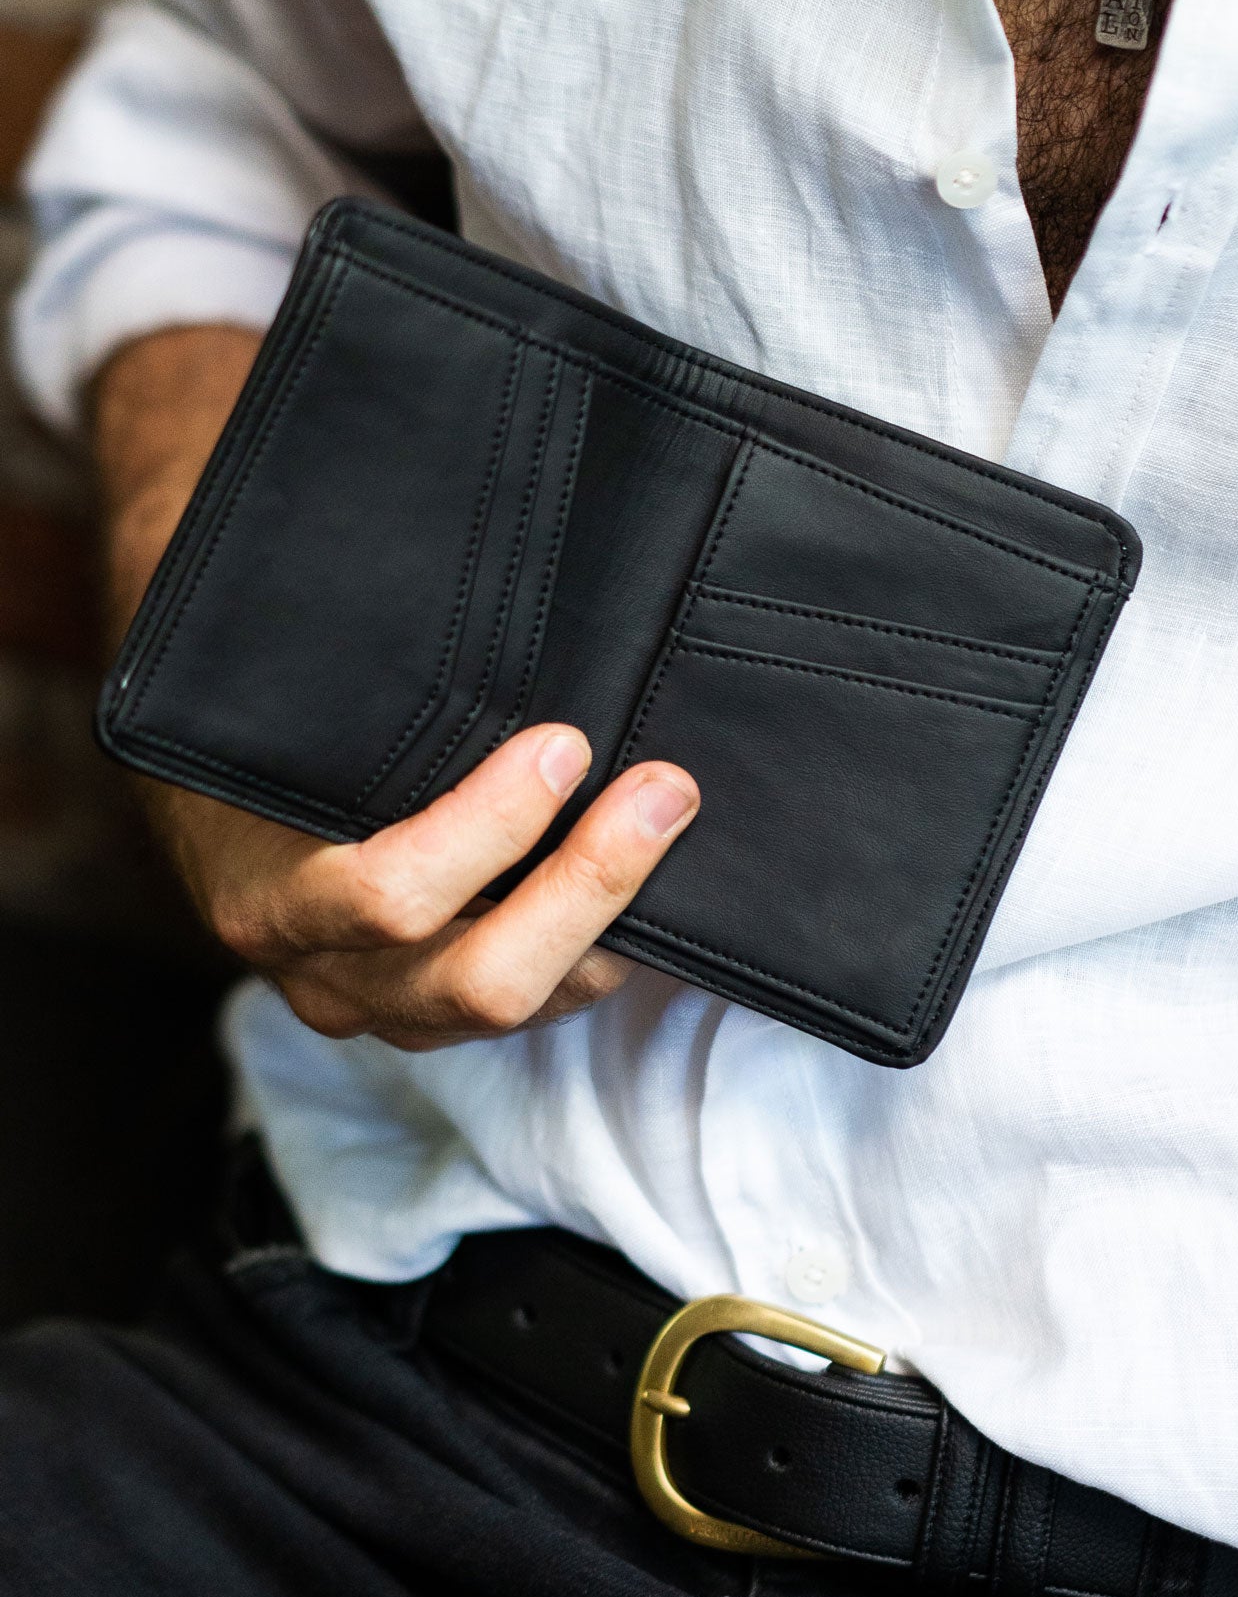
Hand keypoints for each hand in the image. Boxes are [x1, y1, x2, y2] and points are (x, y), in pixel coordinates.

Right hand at [155, 722, 697, 1047]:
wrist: (209, 798)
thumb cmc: (255, 730)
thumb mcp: (279, 708)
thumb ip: (357, 684)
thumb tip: (458, 580)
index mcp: (269, 897)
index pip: (391, 896)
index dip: (492, 828)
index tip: (564, 744)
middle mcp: (325, 974)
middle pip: (480, 981)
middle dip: (588, 885)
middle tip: (659, 792)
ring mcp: (385, 1009)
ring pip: (522, 1005)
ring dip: (612, 918)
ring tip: (670, 823)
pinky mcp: (434, 1016)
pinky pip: (536, 1004)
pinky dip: (599, 945)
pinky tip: (648, 879)